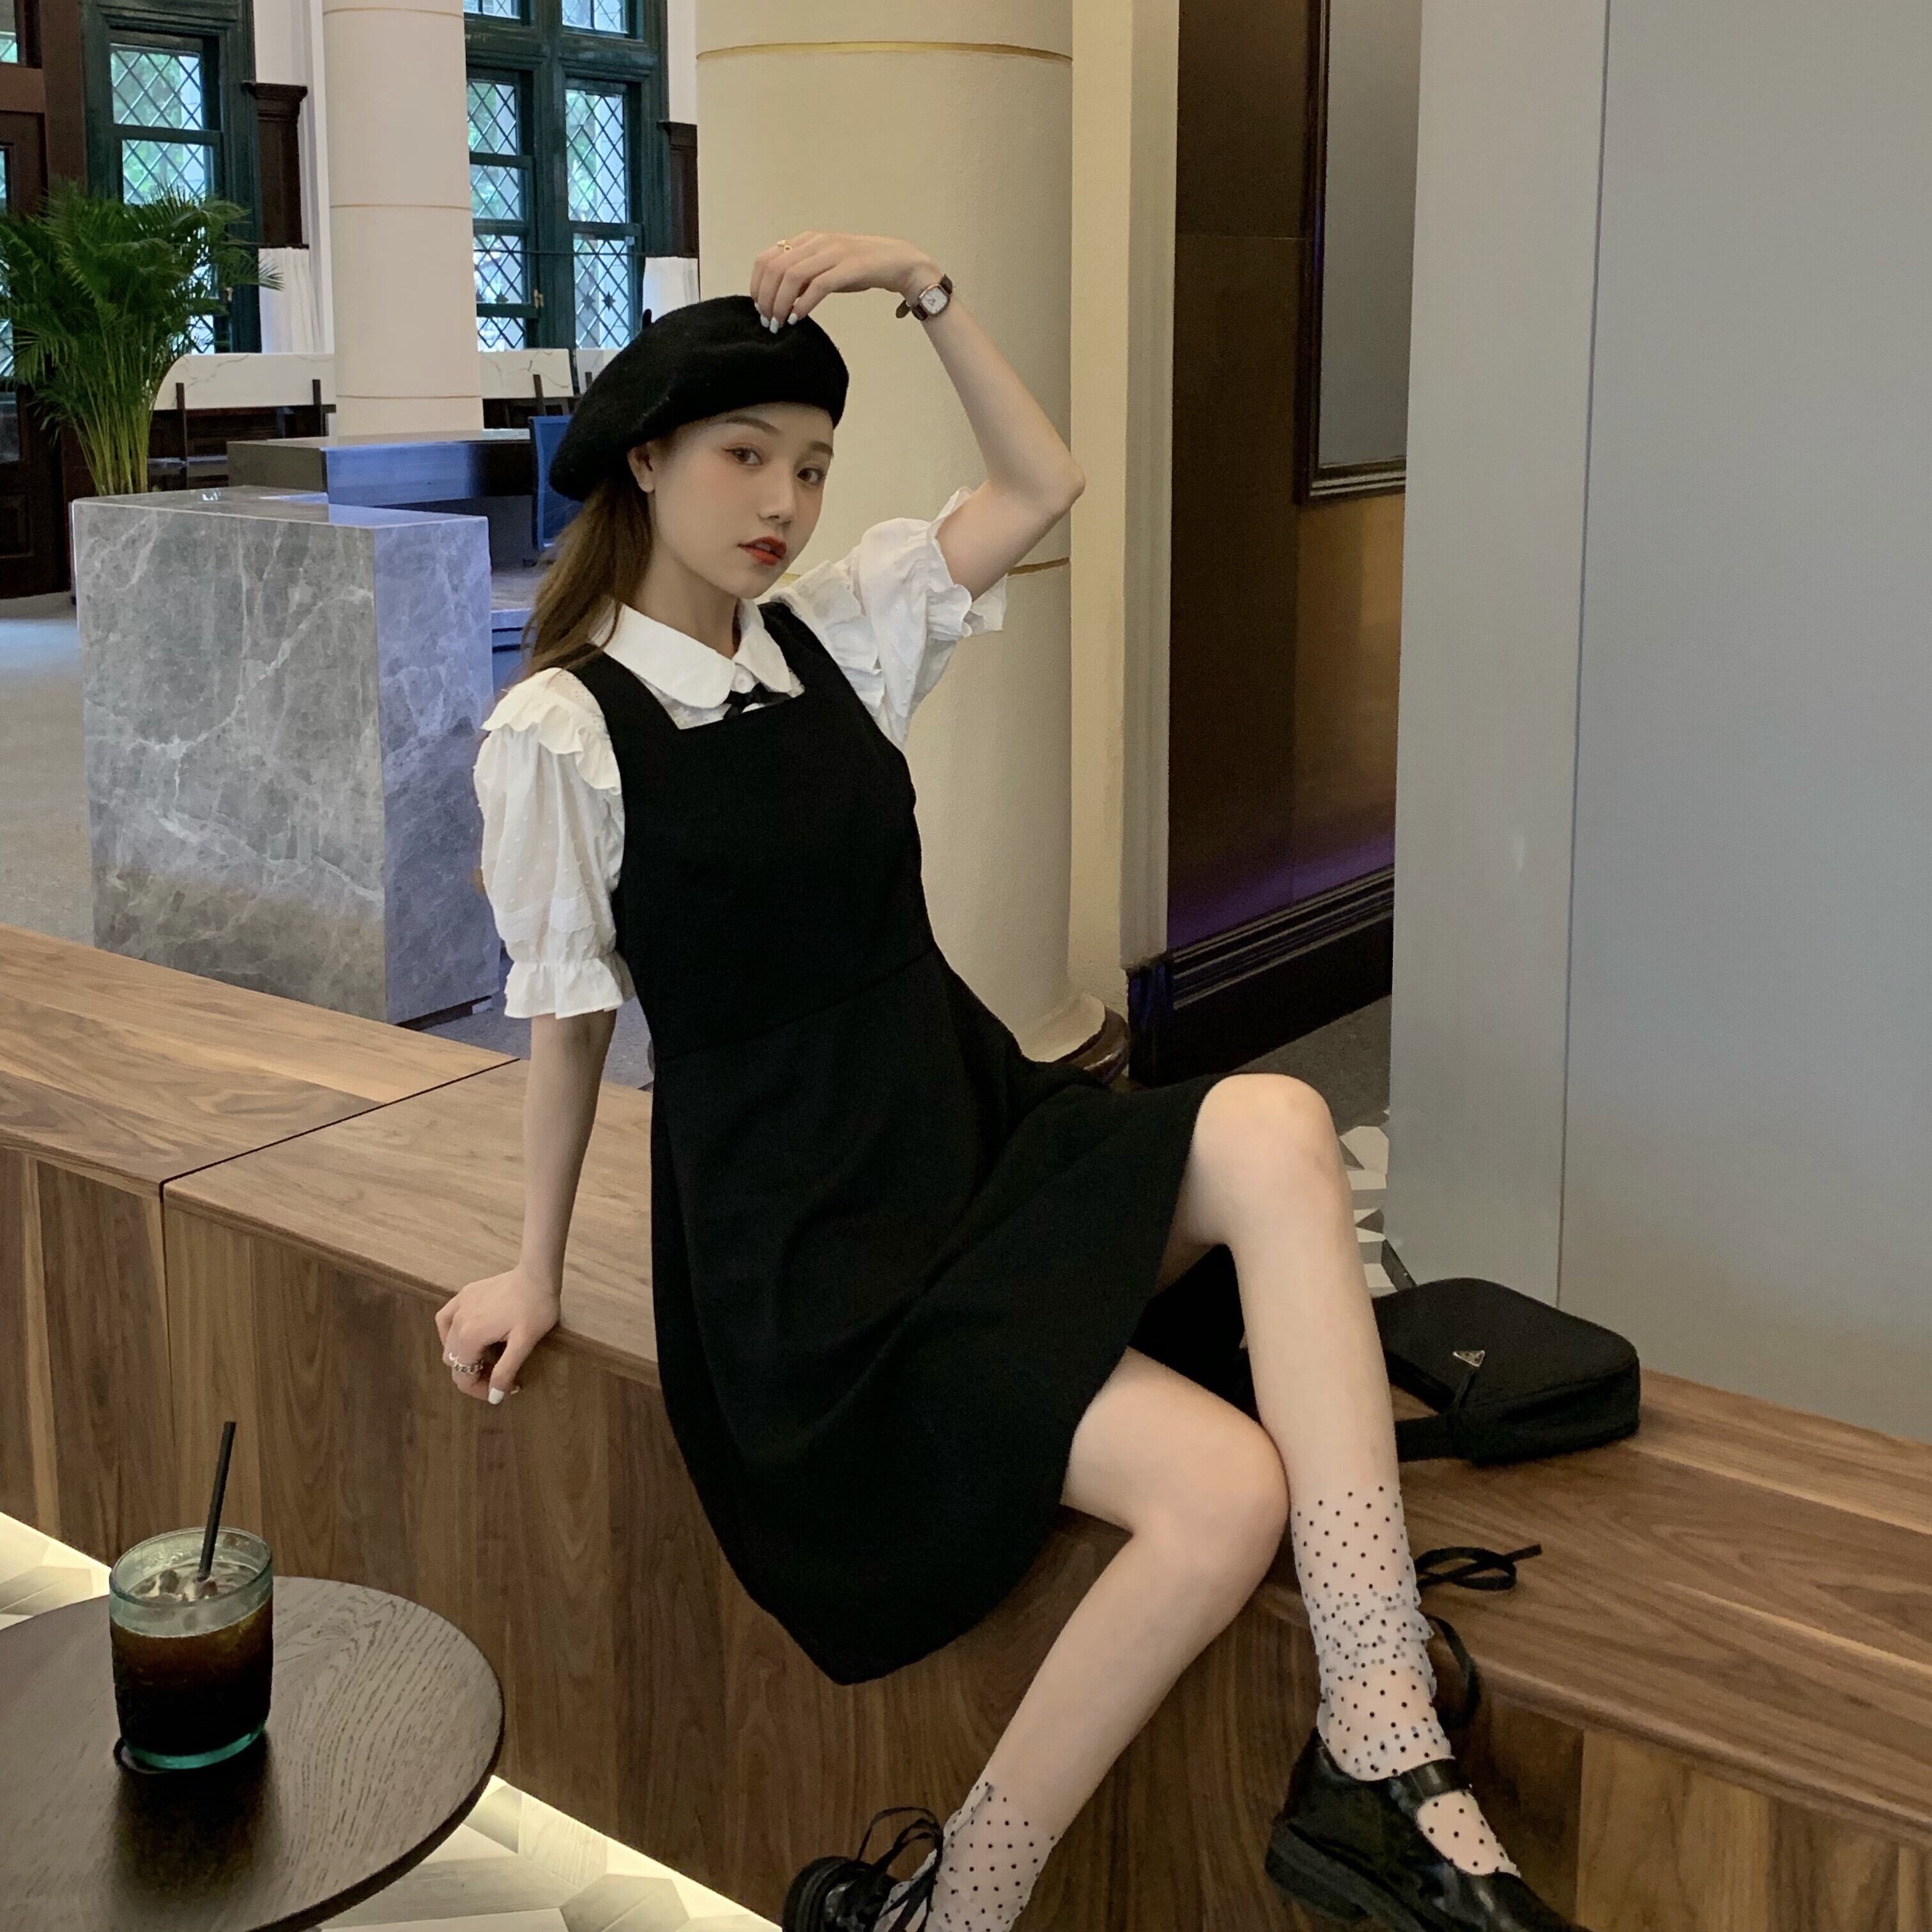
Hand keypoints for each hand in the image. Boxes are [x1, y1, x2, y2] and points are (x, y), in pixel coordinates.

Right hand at [433, 1264, 560, 1404]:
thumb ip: (505, 1371)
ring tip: (488, 1359)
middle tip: (501, 1376)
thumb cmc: (536, 1308)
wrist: (538, 1274)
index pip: (463, 1377)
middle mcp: (457, 1322)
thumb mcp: (524, 1343)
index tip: (505, 1390)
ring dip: (464, 1357)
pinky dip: (452, 1333)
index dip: (482, 1391)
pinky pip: (446, 1319)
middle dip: (475, 1375)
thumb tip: (494, 1397)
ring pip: (448, 1343)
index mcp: (469, 1336)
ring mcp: (458, 1305)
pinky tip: (467, 1335)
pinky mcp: (464, 1294)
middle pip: (454, 1363)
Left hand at [750, 232, 943, 329]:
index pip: (767, 258)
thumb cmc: (862, 268)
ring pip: (792, 277)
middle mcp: (817, 242)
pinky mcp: (848, 268)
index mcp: (808, 240)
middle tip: (768, 322)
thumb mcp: (827, 267)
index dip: (757, 285)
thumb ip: (804, 276)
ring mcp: (833, 253)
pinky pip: (817, 286)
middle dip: (766, 299)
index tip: (759, 307)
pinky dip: (803, 305)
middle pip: (775, 269)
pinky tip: (798, 319)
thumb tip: (781, 299)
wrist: (898, 262)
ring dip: (781, 304)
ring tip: (780, 324)